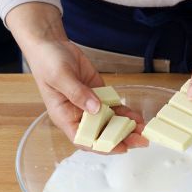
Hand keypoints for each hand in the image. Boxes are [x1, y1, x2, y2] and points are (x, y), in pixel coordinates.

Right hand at [7, 3, 146, 152]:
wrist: (51, 44)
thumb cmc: (47, 62)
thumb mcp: (60, 76)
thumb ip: (78, 93)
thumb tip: (95, 108)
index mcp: (64, 117)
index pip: (84, 139)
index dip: (102, 146)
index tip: (120, 147)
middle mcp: (78, 115)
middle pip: (101, 134)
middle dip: (121, 139)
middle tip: (140, 141)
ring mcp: (90, 105)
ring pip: (110, 123)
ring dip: (126, 128)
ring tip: (144, 131)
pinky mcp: (99, 94)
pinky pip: (113, 108)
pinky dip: (126, 113)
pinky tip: (137, 117)